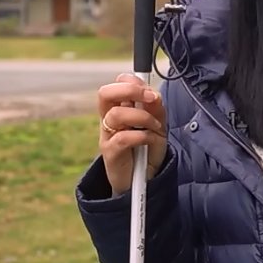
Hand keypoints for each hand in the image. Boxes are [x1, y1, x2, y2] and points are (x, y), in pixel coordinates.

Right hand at [97, 73, 168, 195]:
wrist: (143, 180)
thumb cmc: (148, 150)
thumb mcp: (158, 127)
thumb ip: (156, 110)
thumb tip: (154, 95)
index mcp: (120, 108)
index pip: (117, 85)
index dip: (132, 81)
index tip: (150, 91)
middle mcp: (110, 119)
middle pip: (105, 93)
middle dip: (130, 90)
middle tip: (150, 98)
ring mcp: (108, 135)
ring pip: (117, 114)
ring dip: (143, 117)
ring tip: (156, 128)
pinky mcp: (109, 153)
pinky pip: (123, 138)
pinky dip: (142, 136)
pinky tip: (150, 141)